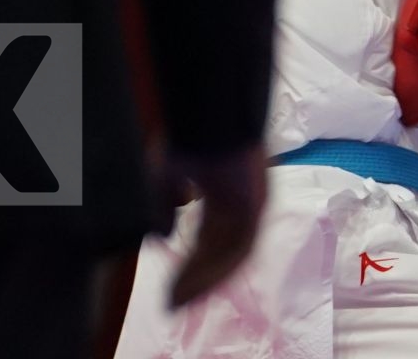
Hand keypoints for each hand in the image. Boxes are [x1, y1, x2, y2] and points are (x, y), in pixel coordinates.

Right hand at [152, 141, 267, 307]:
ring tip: (175, 299)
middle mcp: (246, 203)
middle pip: (223, 253)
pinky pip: (237, 250)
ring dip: (202, 280)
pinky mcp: (256, 207)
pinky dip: (212, 270)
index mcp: (229, 194)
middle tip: (171, 301)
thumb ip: (164, 206)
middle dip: (196, 279)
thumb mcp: (167, 175)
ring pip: (230, 257)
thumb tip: (161, 236)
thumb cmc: (189, 137)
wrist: (208, 115)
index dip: (193, 265)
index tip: (171, 286)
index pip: (213, 239)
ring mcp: (254, 205)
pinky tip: (188, 283)